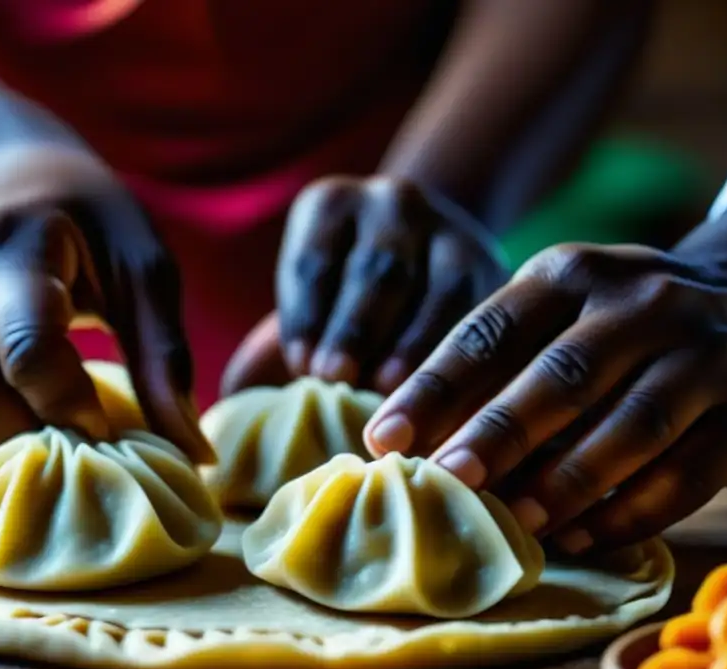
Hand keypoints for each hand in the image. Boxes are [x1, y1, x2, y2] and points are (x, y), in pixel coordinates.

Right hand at [0, 142, 212, 466]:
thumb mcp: (142, 266)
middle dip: (34, 441)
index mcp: (15, 246)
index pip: (28, 350)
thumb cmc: (88, 221)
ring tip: (50, 449)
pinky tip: (9, 440)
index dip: (71, 406)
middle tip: (82, 451)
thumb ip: (165, 356)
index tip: (109, 428)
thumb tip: (192, 450)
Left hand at [222, 176, 507, 395]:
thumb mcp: (302, 311)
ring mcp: (451, 231)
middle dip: (356, 328)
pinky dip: (461, 359)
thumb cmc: (338, 308)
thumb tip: (231, 407)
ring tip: (392, 392)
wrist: (422, 262)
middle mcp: (392, 203)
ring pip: (437, 290)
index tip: (302, 369)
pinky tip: (445, 399)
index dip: (306, 315)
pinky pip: (481, 315)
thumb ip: (265, 355)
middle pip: (377, 270)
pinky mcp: (496, 270)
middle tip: (339, 379)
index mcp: (329, 205)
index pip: (313, 261)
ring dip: (414, 346)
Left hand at [364, 199, 726, 553]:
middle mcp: (643, 304)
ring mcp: (707, 357)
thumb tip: (409, 436)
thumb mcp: (560, 310)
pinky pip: (687, 476)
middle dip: (499, 434)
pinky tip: (579, 536)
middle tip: (446, 481)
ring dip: (565, 482)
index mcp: (573, 274)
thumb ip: (495, 363)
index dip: (434, 387)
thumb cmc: (622, 322)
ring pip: (630, 427)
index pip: (492, 329)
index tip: (383, 438)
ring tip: (514, 522)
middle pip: (563, 376)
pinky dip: (628, 512)